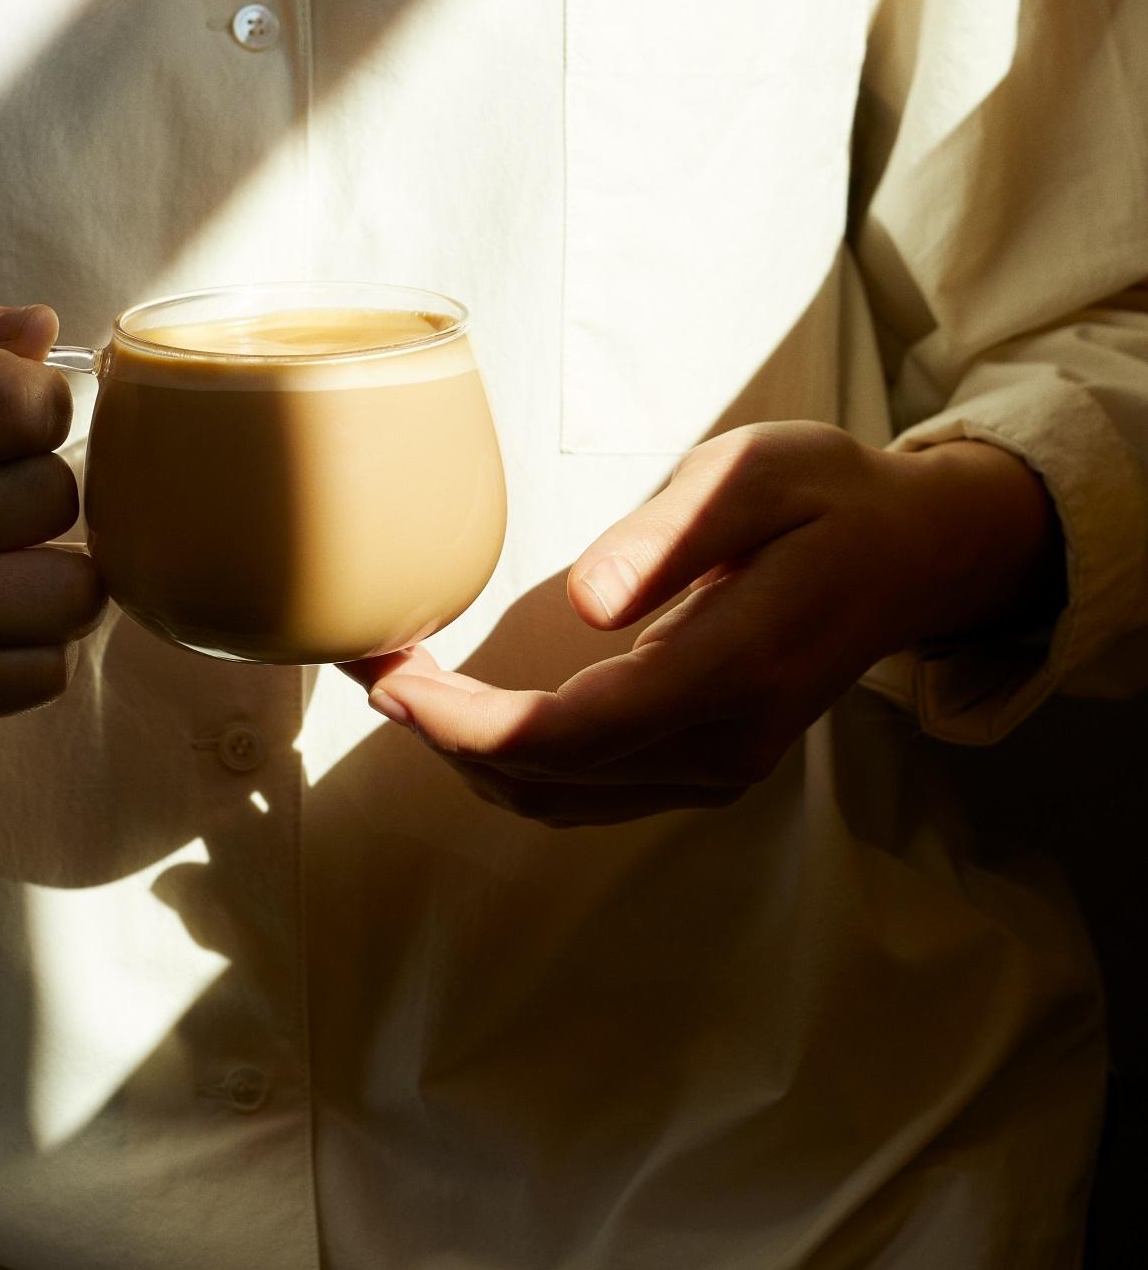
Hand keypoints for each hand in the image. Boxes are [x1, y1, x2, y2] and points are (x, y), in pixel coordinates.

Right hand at [0, 301, 106, 726]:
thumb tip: (43, 329)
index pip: (14, 401)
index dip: (43, 405)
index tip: (16, 423)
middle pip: (49, 496)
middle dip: (46, 490)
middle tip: (2, 499)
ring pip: (66, 595)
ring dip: (62, 574)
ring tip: (18, 558)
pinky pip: (47, 672)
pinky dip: (40, 642)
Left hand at [338, 422, 1063, 827]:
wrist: (909, 555)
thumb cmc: (826, 495)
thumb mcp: (758, 473)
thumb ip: (675, 534)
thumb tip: (588, 600)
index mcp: (733, 666)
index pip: (570, 732)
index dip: (464, 723)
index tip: (388, 677)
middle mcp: (722, 742)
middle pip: (547, 776)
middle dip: (439, 730)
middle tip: (361, 657)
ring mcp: (715, 768)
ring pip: (555, 797)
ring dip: (463, 751)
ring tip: (392, 674)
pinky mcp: (702, 768)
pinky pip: (581, 791)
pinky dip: (506, 758)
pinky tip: (459, 704)